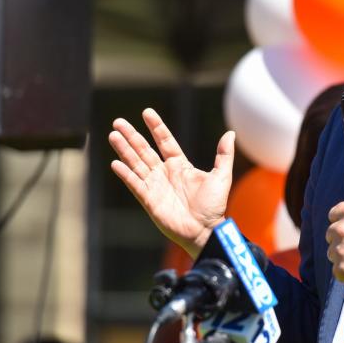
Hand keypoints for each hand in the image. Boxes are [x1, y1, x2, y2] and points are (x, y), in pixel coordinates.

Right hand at [109, 108, 234, 256]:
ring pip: (136, 163)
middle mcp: (165, 173)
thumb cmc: (214, 206)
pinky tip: (115, 163)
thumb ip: (224, 155)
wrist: (205, 230)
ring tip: (113, 135)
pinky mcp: (149, 199)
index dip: (156, 127)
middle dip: (132, 135)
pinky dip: (125, 174)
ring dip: (124, 150)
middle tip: (118, 121)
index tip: (147, 112)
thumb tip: (230, 133)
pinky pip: (135, 184)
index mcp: (180, 165)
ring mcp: (155, 185)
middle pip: (144, 150)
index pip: (165, 141)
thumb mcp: (221, 177)